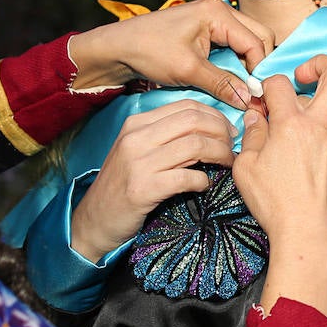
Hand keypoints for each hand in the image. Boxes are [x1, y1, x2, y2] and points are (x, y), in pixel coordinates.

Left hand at [66, 0, 275, 108]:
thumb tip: (250, 100)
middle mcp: (219, 11)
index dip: (260, 71)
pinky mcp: (205, 31)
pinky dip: (234, 63)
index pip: (255, 42)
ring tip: (243, 90)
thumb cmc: (149, 52)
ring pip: (246, 42)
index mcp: (217, 13)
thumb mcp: (188, 70)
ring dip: (246, 65)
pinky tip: (230, 81)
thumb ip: (222, 84)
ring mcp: (212, 20)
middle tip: (253, 92)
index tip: (258, 96)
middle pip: (257, 37)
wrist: (118, 48)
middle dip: (258, 65)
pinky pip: (231, 46)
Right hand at [70, 99, 237, 262]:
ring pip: (195, 145)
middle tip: (232, 147)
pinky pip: (187, 177)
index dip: (215, 116)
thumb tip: (206, 128)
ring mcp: (138, 163)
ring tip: (226, 165)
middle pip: (194, 121)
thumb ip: (163, 136)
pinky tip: (204, 186)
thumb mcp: (136, 151)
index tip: (228, 131)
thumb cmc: (121, 185)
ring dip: (220, 155)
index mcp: (136, 124)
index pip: (186, 106)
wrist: (94, 220)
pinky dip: (203, 181)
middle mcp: (136, 138)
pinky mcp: (144, 189)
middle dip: (222, 132)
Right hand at [233, 55, 326, 322]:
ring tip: (283, 134)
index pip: (280, 83)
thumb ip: (251, 134)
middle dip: (319, 64)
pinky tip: (294, 157)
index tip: (257, 99)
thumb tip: (256, 116)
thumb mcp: (246, 167)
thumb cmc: (274, 203)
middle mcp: (320, 126)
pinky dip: (311, 134)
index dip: (264, 85)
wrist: (310, 234)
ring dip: (307, 109)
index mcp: (293, 123)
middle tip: (300, 77)